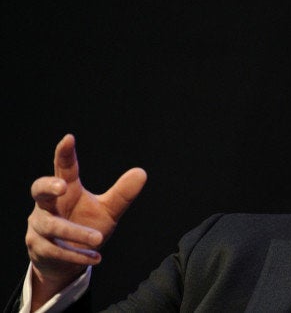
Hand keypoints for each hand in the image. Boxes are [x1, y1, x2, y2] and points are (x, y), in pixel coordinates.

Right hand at [25, 134, 146, 308]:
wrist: (65, 260)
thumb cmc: (85, 225)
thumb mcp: (108, 210)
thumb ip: (122, 194)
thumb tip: (142, 172)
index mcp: (66, 190)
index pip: (63, 168)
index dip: (64, 154)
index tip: (69, 138)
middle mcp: (48, 206)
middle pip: (39, 191)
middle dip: (48, 187)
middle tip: (63, 186)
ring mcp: (40, 227)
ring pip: (52, 226)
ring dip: (75, 232)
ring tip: (99, 239)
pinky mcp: (39, 248)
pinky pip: (56, 252)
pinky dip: (78, 255)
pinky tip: (97, 257)